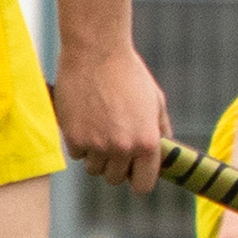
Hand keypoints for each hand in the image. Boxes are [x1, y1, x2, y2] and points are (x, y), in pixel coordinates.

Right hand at [52, 44, 171, 190]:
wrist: (97, 52)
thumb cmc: (129, 74)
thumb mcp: (156, 101)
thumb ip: (160, 130)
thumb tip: (164, 151)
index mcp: (147, 143)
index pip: (142, 185)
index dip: (138, 180)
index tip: (133, 173)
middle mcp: (123, 148)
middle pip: (114, 179)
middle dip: (115, 166)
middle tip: (114, 145)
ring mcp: (97, 145)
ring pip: (94, 169)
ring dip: (96, 156)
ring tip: (100, 130)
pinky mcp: (73, 137)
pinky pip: (77, 154)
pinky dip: (80, 143)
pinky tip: (85, 121)